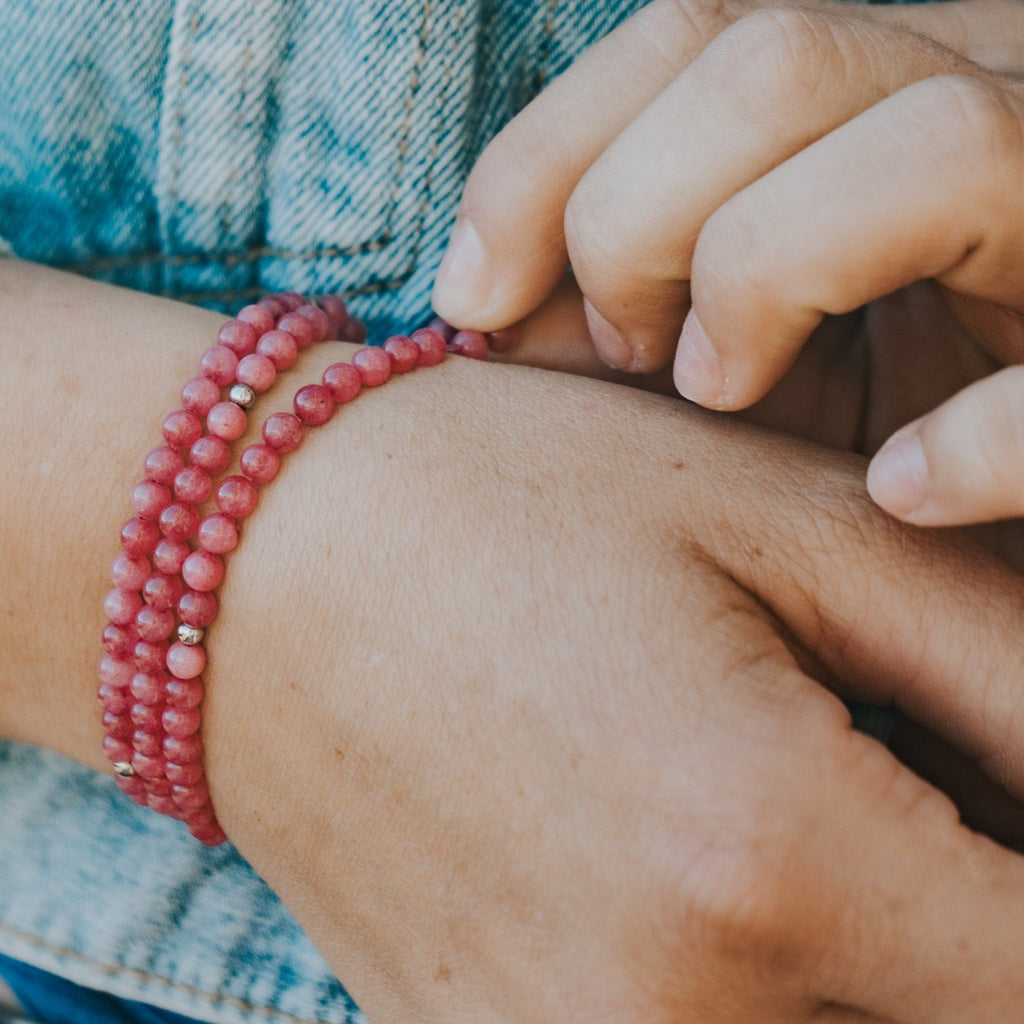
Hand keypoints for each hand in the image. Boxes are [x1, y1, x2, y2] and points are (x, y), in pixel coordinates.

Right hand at [205, 351, 1023, 1022]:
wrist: (255, 560)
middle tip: (900, 771)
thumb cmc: (507, 500)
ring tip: (788, 796)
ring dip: (858, 951)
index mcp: (762, 858)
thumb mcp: (783, 527)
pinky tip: (682, 846)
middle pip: (940, 1020)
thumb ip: (1004, 660)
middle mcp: (658, 1015)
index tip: (1006, 787)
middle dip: (969, 915)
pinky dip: (743, 971)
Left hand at [431, 0, 1023, 526]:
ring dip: (767, 278)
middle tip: (631, 355)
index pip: (696, 33)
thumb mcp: (753, 352)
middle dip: (634, 218)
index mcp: (887, 98)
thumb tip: (485, 308)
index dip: (545, 157)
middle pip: (773, 59)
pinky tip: (900, 491)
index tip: (469, 296)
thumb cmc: (889, 417)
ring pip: (928, 138)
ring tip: (725, 394)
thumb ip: (630, 310)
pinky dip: (978, 438)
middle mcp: (998, 101)